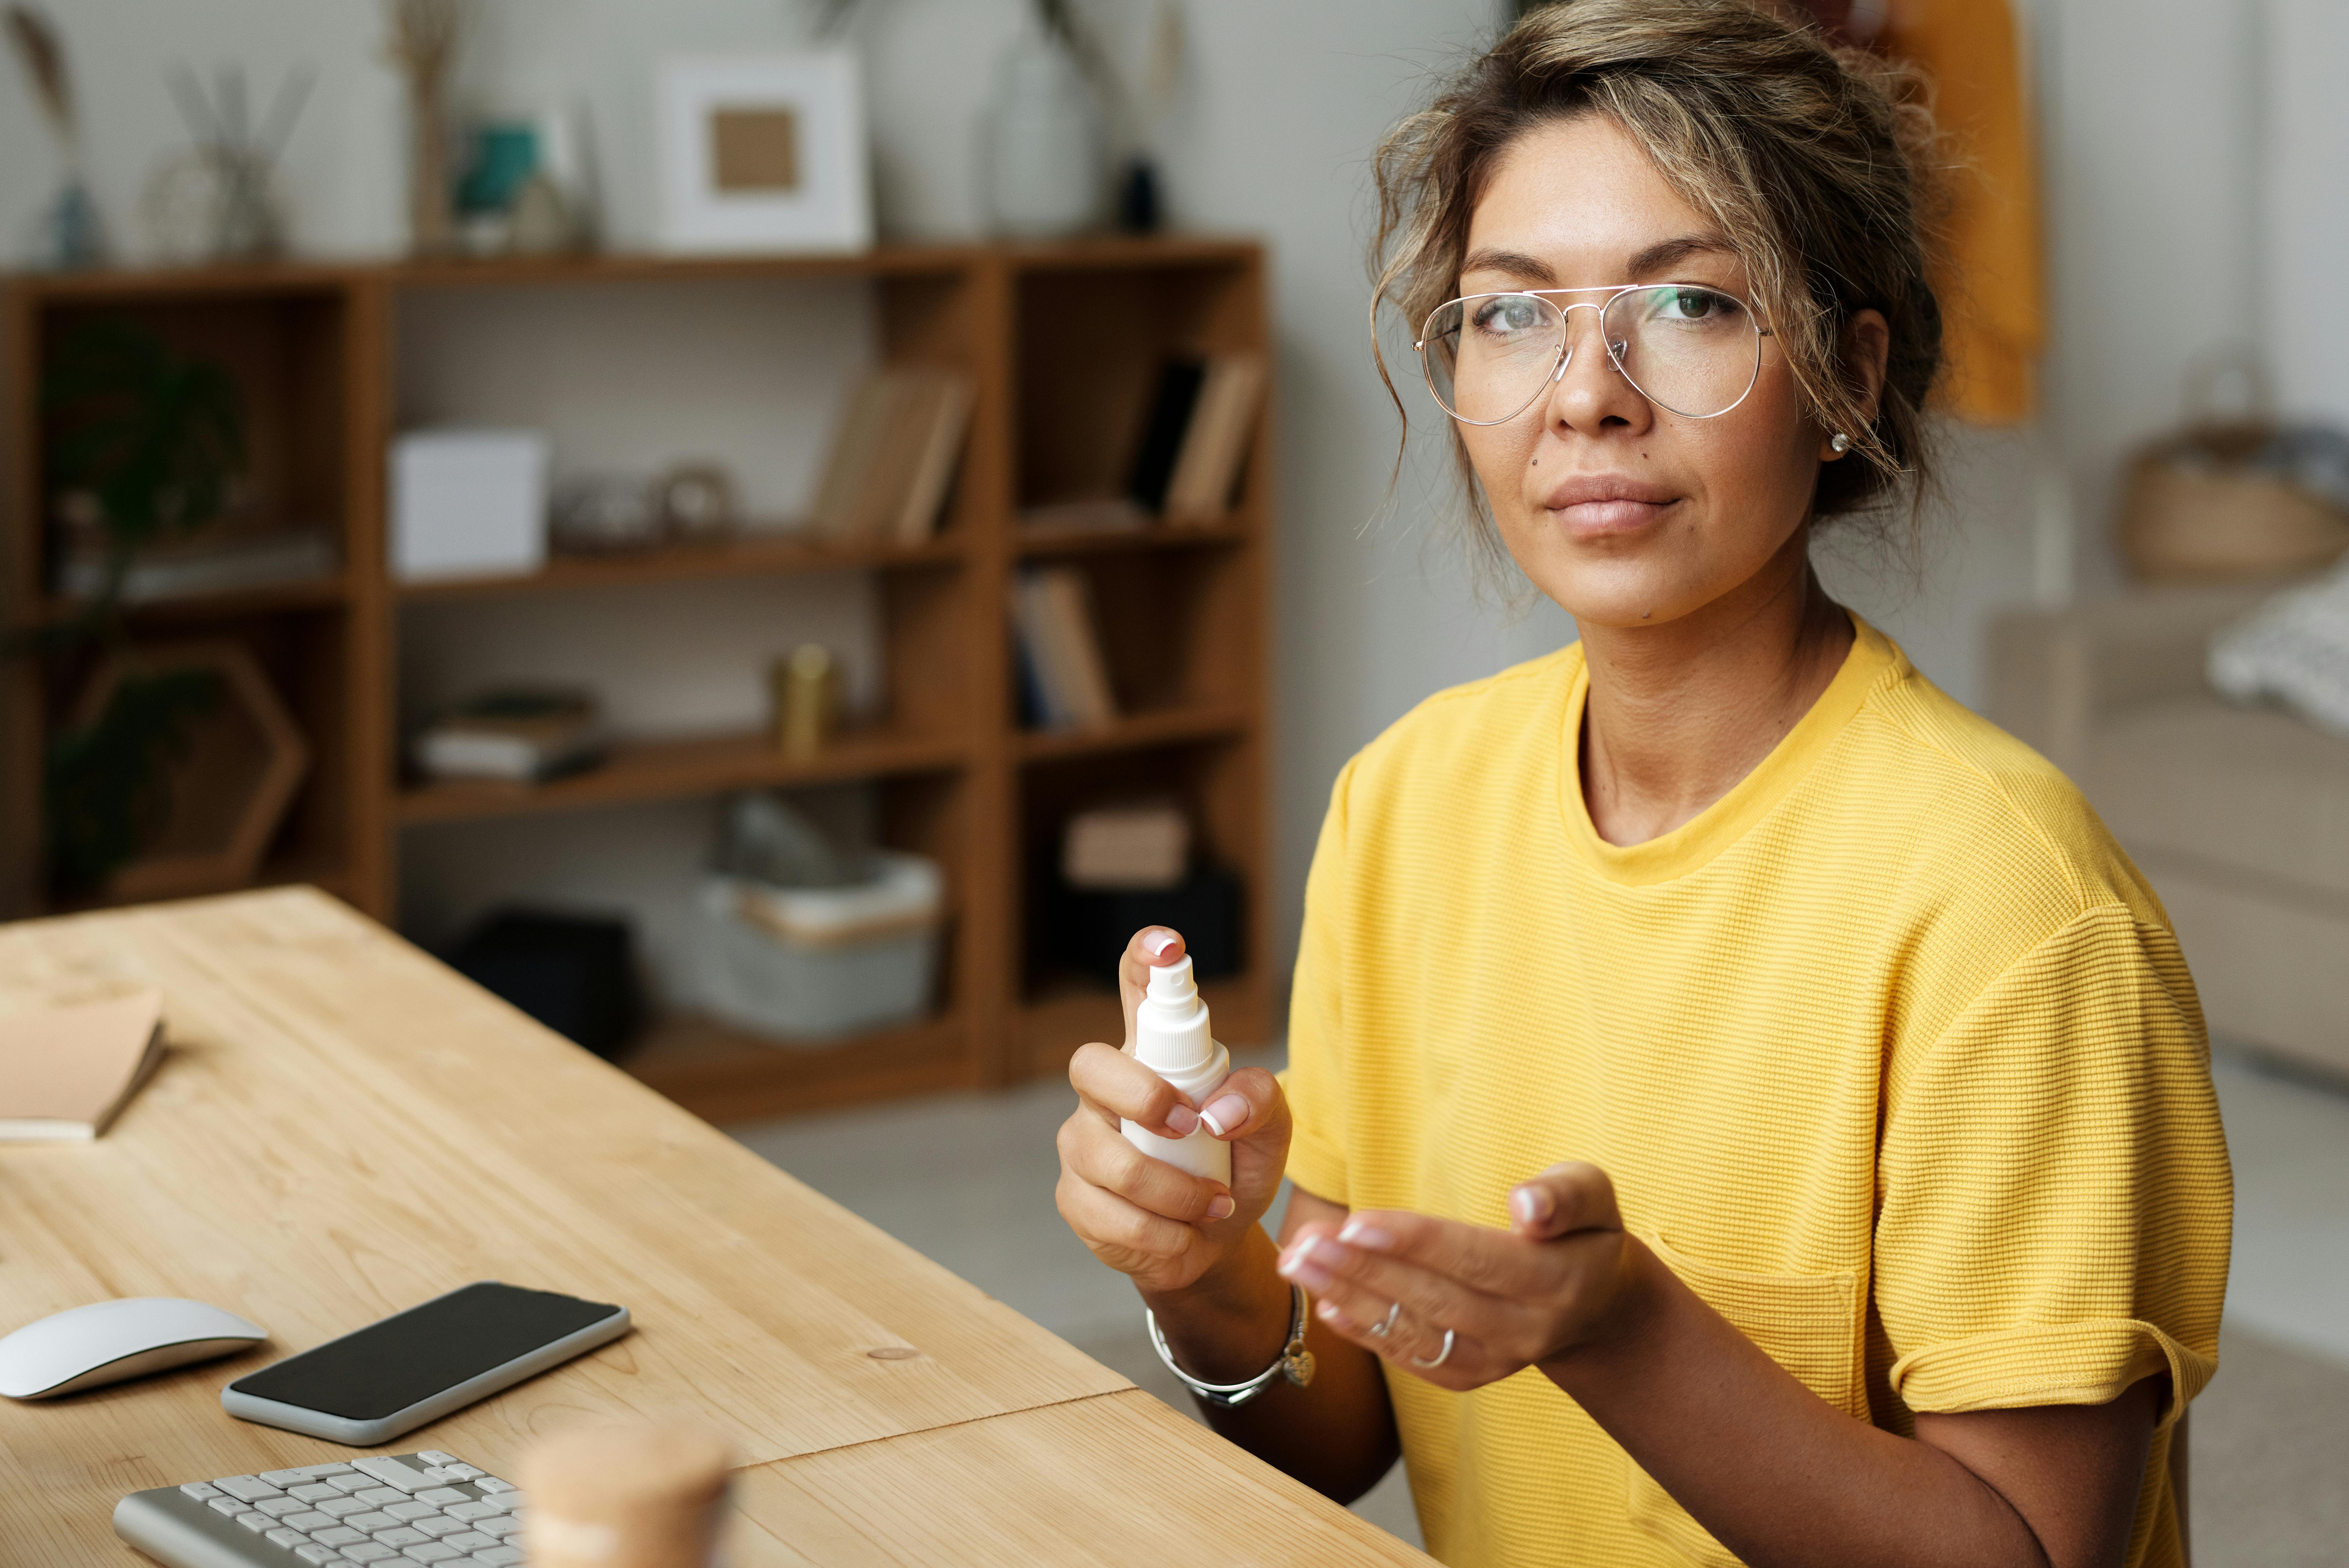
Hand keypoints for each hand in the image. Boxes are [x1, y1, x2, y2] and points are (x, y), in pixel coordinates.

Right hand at [1054, 927, 1290, 1294]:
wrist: (1214, 1244)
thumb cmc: (1233, 1168)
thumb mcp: (1271, 1133)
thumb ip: (1261, 1099)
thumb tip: (1218, 1113)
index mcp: (1155, 1055)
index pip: (1138, 988)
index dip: (1146, 959)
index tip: (1169, 946)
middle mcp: (1107, 1089)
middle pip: (1090, 1065)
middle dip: (1143, 1097)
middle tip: (1192, 1129)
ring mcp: (1083, 1142)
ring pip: (1107, 1159)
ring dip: (1175, 1193)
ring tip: (1211, 1205)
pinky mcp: (1074, 1198)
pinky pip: (1109, 1217)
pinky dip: (1163, 1236)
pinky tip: (1182, 1236)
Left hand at [1273, 1161, 1635, 1390]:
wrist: (1596, 1305)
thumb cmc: (1584, 1232)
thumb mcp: (1594, 1197)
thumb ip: (1565, 1195)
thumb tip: (1526, 1206)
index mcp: (1558, 1282)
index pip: (1476, 1261)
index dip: (1416, 1242)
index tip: (1355, 1223)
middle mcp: (1526, 1331)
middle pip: (1435, 1300)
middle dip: (1363, 1270)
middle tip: (1304, 1243)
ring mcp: (1498, 1361)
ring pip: (1415, 1333)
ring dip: (1350, 1298)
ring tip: (1296, 1264)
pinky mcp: (1472, 1376)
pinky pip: (1413, 1357)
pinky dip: (1368, 1333)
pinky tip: (1325, 1305)